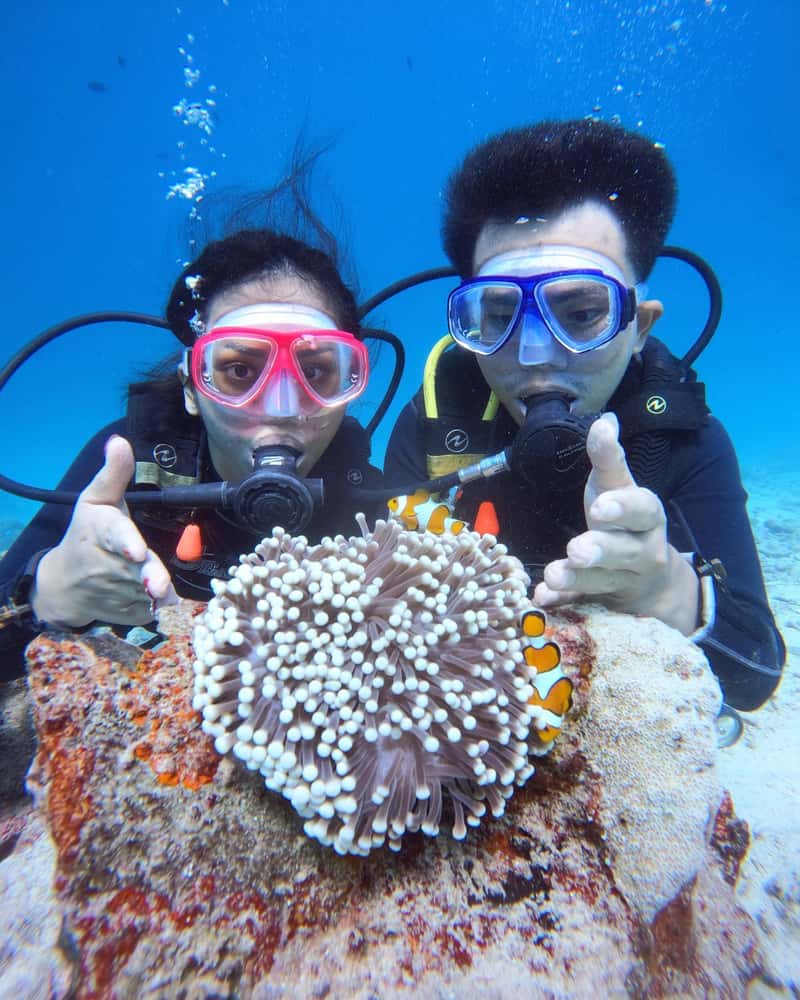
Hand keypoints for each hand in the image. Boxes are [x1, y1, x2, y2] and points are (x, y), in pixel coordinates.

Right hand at [31, 436, 177, 627]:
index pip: (114, 535)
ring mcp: (115, 592)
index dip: (125, 542)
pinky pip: (150, 610)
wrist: (64, 584)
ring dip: (157, 591)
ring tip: (163, 590)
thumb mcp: (95, 500)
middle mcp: (106, 564)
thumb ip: (114, 474)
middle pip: (134, 569)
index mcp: (101, 531)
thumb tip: (120, 441)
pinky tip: (159, 599)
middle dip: (149, 576)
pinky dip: (158, 606)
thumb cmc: (86, 534)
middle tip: (159, 585)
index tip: (135, 550)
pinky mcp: (127, 613)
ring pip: (145, 592)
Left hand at [533, 413, 699, 634]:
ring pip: (604, 581)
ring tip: (554, 574)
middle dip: (601, 550)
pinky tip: (541, 597)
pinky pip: (582, 604)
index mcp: (646, 517)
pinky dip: (562, 602)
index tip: (599, 508)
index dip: (622, 509)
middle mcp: (641, 550)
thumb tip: (606, 421)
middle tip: (577, 549)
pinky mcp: (603, 601)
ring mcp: (624, 580)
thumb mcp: (619, 487)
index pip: (642, 510)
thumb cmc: (626, 521)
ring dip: (577, 577)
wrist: (650, 577)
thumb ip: (608, 460)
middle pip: (625, 551)